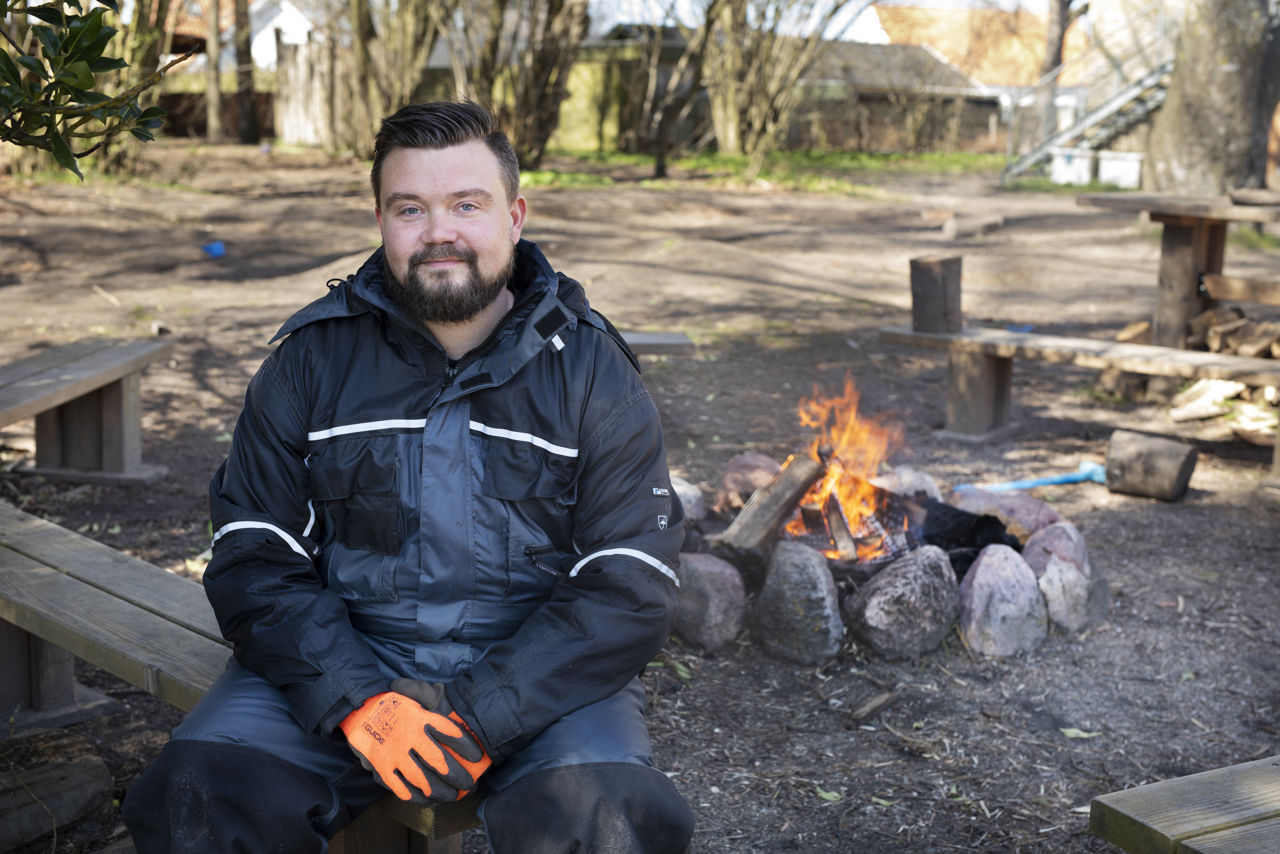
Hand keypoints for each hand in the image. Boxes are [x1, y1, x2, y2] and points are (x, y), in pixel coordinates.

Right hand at [339, 687, 490, 802]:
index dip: (466, 746)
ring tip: (453, 795)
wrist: (358, 710)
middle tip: (469, 784)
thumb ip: (429, 694)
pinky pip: (402, 788)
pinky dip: (418, 797)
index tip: (477, 756)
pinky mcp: (383, 768)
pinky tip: (429, 800)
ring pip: (423, 780)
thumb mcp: (412, 693)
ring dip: (441, 791)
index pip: (450, 732)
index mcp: (420, 718)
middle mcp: (409, 737)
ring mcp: (395, 755)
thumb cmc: (391, 703)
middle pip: (440, 762)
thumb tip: (444, 695)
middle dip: (458, 777)